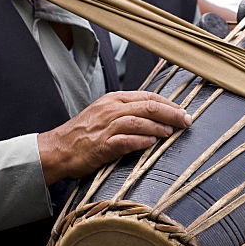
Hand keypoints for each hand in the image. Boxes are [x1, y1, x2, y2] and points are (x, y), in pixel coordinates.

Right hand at [38, 90, 191, 184]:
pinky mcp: (102, 145)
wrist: (57, 149)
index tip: (183, 110)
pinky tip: (152, 143)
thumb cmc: (83, 134)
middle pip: (148, 106)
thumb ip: (128, 112)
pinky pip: (126, 141)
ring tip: (172, 132)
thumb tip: (156, 115)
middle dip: (171, 113)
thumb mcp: (105, 114)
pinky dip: (141, 141)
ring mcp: (106, 127)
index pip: (148, 96)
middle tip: (187, 120)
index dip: (169, 103)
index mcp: (114, 100)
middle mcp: (111, 110)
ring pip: (139, 121)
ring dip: (159, 127)